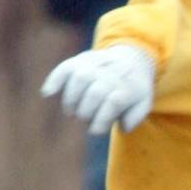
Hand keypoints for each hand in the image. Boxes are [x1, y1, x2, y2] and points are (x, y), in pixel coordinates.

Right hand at [41, 44, 156, 134]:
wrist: (132, 59)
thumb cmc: (133, 89)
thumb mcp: (142, 103)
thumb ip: (135, 117)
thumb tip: (123, 127)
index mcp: (128, 85)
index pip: (114, 102)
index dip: (102, 120)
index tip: (96, 130)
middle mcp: (112, 72)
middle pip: (95, 93)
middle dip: (86, 112)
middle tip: (84, 119)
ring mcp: (96, 64)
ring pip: (80, 78)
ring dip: (71, 99)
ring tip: (70, 111)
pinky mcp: (80, 59)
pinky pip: (66, 67)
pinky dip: (55, 79)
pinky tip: (48, 93)